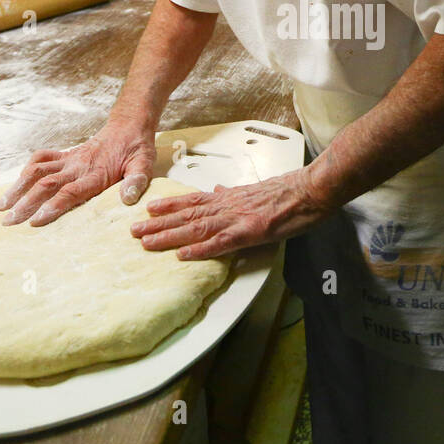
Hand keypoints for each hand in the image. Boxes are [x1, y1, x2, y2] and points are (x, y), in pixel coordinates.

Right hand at [0, 121, 155, 226]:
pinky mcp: (64, 155)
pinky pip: (40, 159)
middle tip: (8, 222)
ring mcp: (68, 159)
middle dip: (25, 203)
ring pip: (36, 171)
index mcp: (96, 174)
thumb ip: (136, 181)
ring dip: (17, 187)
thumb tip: (128, 199)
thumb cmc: (136, 150)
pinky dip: (25, 170)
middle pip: (46, 185)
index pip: (70, 192)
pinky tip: (14, 186)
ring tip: (1, 206)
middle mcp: (77, 166)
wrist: (129, 126)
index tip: (34, 220)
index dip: (52, 206)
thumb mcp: (144, 165)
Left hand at [131, 168, 332, 259]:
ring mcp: (237, 219)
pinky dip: (200, 249)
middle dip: (158, 224)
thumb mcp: (254, 189)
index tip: (147, 209)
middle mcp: (227, 206)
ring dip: (170, 236)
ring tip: (147, 242)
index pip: (192, 200)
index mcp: (228, 197)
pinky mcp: (250, 232)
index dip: (168, 205)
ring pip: (196, 228)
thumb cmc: (287, 191)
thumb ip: (232, 192)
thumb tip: (215, 189)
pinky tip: (183, 255)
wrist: (310, 190)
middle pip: (187, 215)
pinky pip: (220, 243)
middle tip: (133, 231)